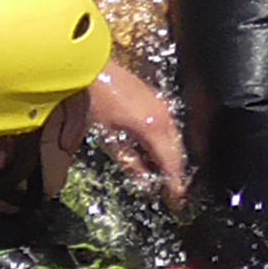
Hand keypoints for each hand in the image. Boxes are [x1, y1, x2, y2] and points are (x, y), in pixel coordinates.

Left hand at [86, 63, 187, 207]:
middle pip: (177, 152)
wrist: (90, 66)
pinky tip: (155, 152)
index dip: (176, 184)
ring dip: (170, 158)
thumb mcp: (109, 139)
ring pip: (174, 140)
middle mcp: (165, 117)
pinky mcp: (155, 99)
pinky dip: (165, 144)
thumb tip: (146, 183)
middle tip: (173, 193)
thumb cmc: (94, 101)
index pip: (173, 163)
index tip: (177, 202)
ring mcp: (162, 106)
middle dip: (176, 173)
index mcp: (155, 129)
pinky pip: (167, 127)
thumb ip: (131, 163)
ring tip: (164, 176)